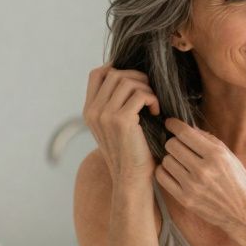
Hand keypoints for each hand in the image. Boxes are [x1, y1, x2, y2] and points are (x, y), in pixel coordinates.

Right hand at [83, 64, 160, 182]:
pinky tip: (156, 112)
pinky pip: (140, 94)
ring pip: (127, 81)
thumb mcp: (116, 125)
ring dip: (146, 88)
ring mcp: (105, 115)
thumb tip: (128, 77)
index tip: (134, 77)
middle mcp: (93, 111)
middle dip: (137, 78)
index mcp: (89, 111)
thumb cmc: (131, 151)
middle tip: (149, 93)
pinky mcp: (121, 120)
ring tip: (153, 104)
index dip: (116, 68)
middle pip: (115, 74)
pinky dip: (152, 99)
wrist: (132, 178)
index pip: (96, 74)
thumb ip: (114, 104)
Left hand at [155, 118, 245, 235]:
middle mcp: (203, 169)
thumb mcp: (230, 157)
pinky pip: (162, 178)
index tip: (170, 123)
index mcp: (216, 155)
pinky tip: (173, 172)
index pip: (185, 133)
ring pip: (166, 160)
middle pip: (172, 145)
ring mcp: (193, 186)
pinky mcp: (185, 199)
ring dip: (171, 158)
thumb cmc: (239, 183)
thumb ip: (210, 141)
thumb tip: (188, 128)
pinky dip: (164, 171)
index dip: (174, 125)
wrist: (243, 214)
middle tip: (179, 146)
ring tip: (179, 162)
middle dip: (174, 142)